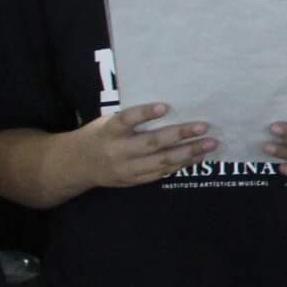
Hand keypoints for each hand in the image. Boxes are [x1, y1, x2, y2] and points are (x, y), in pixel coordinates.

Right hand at [69, 103, 218, 189]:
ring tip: (210, 144)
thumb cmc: (99, 135)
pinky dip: (181, 165)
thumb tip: (168, 106)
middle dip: (180, 134)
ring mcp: (126, 168)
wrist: (76, 165)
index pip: (126, 120)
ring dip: (189, 153)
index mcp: (109, 131)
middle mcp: (117, 150)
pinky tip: (197, 157)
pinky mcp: (132, 180)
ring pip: (161, 161)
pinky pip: (160, 173)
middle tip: (204, 127)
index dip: (144, 113)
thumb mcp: (107, 122)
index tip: (164, 106)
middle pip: (151, 142)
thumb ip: (130, 119)